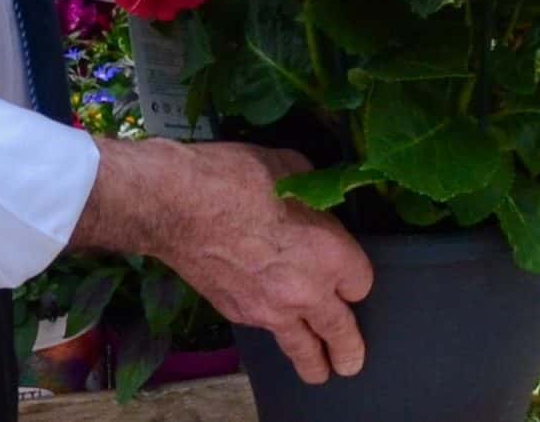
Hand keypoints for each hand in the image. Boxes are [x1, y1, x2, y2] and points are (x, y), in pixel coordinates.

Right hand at [74, 139, 372, 382]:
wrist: (177, 204)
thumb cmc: (234, 176)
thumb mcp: (291, 169)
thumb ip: (314, 196)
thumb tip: (315, 202)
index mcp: (329, 253)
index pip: (361, 283)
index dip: (354, 277)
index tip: (348, 274)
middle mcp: (307, 290)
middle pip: (341, 332)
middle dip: (349, 348)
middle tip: (351, 360)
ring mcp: (270, 308)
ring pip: (303, 349)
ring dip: (315, 362)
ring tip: (320, 370)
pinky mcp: (239, 313)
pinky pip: (267, 330)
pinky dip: (273, 330)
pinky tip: (271, 322)